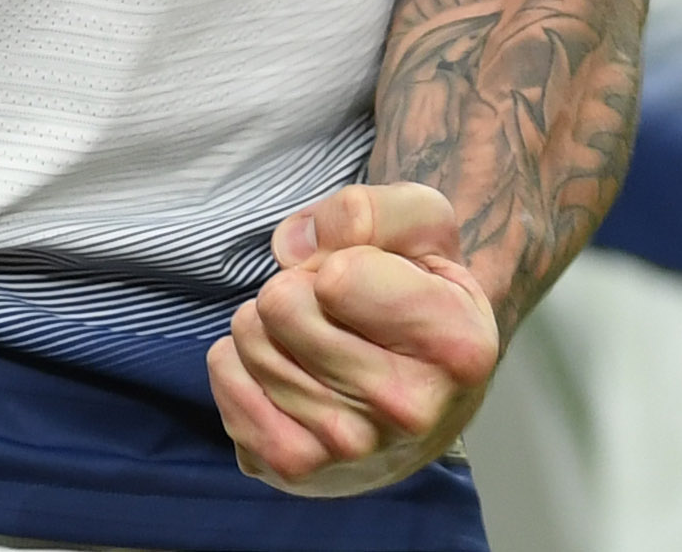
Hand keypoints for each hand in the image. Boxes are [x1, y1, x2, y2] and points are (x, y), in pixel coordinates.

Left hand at [210, 182, 501, 497]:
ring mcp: (349, 451)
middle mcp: (409, 411)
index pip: (336, 277)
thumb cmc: (420, 294)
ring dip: (270, 323)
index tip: (369, 276)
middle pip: (281, 305)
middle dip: (297, 285)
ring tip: (313, 337)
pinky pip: (224, 376)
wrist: (424, 392)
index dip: (340, 257)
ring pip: (248, 337)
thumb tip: (292, 247)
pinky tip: (286, 368)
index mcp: (457, 347)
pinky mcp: (294, 470)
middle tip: (333, 307)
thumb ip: (369, 211)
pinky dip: (241, 359)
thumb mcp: (422, 227)